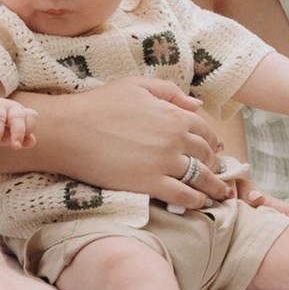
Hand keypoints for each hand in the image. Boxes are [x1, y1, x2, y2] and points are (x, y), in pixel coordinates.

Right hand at [0, 92, 36, 153]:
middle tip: (16, 147)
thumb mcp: (7, 136)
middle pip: (17, 116)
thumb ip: (20, 140)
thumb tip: (32, 142)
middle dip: (18, 132)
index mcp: (19, 114)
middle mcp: (9, 107)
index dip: (29, 128)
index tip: (21, 143)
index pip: (31, 117)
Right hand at [5, 75, 230, 208]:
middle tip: (216, 173)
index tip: (214, 150)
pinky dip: (196, 201)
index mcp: (174, 115)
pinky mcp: (149, 184)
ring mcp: (164, 163)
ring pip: (200, 178)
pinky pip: (183, 196)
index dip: (212, 142)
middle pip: (206, 155)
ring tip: (219, 193)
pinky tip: (200, 203)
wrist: (69, 130)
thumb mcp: (137, 86)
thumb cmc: (100, 104)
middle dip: (214, 164)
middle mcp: (174, 139)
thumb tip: (196, 105)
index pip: (205, 131)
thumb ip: (170, 92)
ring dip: (213, 187)